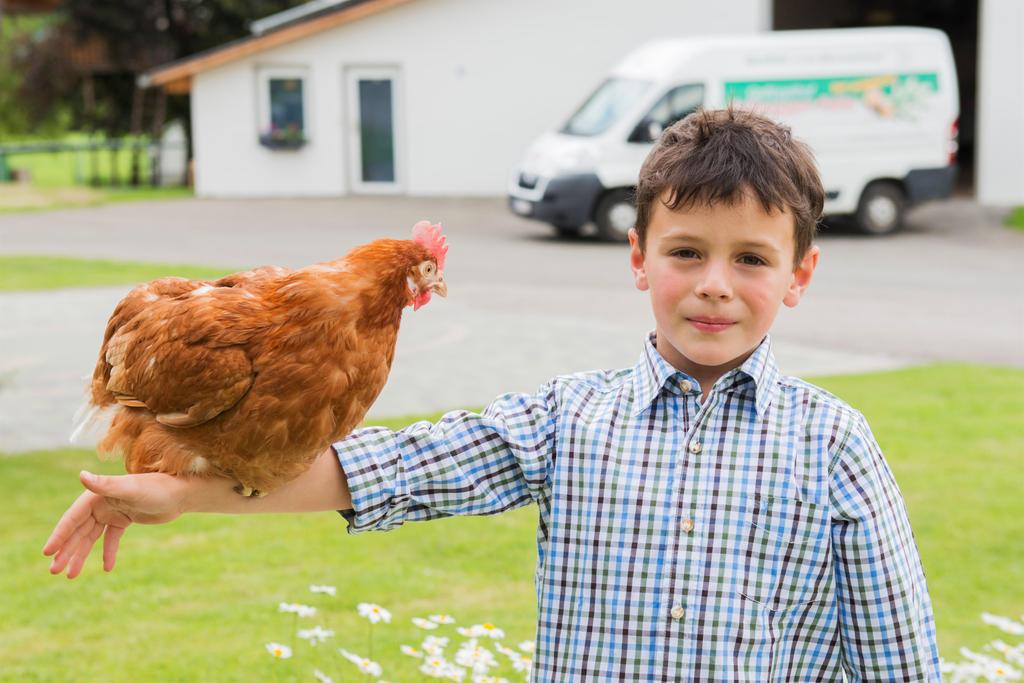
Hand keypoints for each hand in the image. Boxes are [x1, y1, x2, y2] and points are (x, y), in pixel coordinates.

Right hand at [42, 470, 190, 578]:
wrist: (182, 493)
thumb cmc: (158, 487)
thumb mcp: (131, 489)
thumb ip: (106, 484)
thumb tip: (81, 475)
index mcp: (97, 494)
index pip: (73, 518)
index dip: (60, 535)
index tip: (48, 553)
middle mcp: (101, 502)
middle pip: (78, 531)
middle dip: (66, 551)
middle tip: (54, 572)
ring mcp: (113, 512)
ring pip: (92, 537)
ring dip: (81, 555)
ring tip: (71, 575)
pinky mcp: (125, 519)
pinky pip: (111, 539)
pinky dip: (108, 553)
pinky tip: (107, 568)